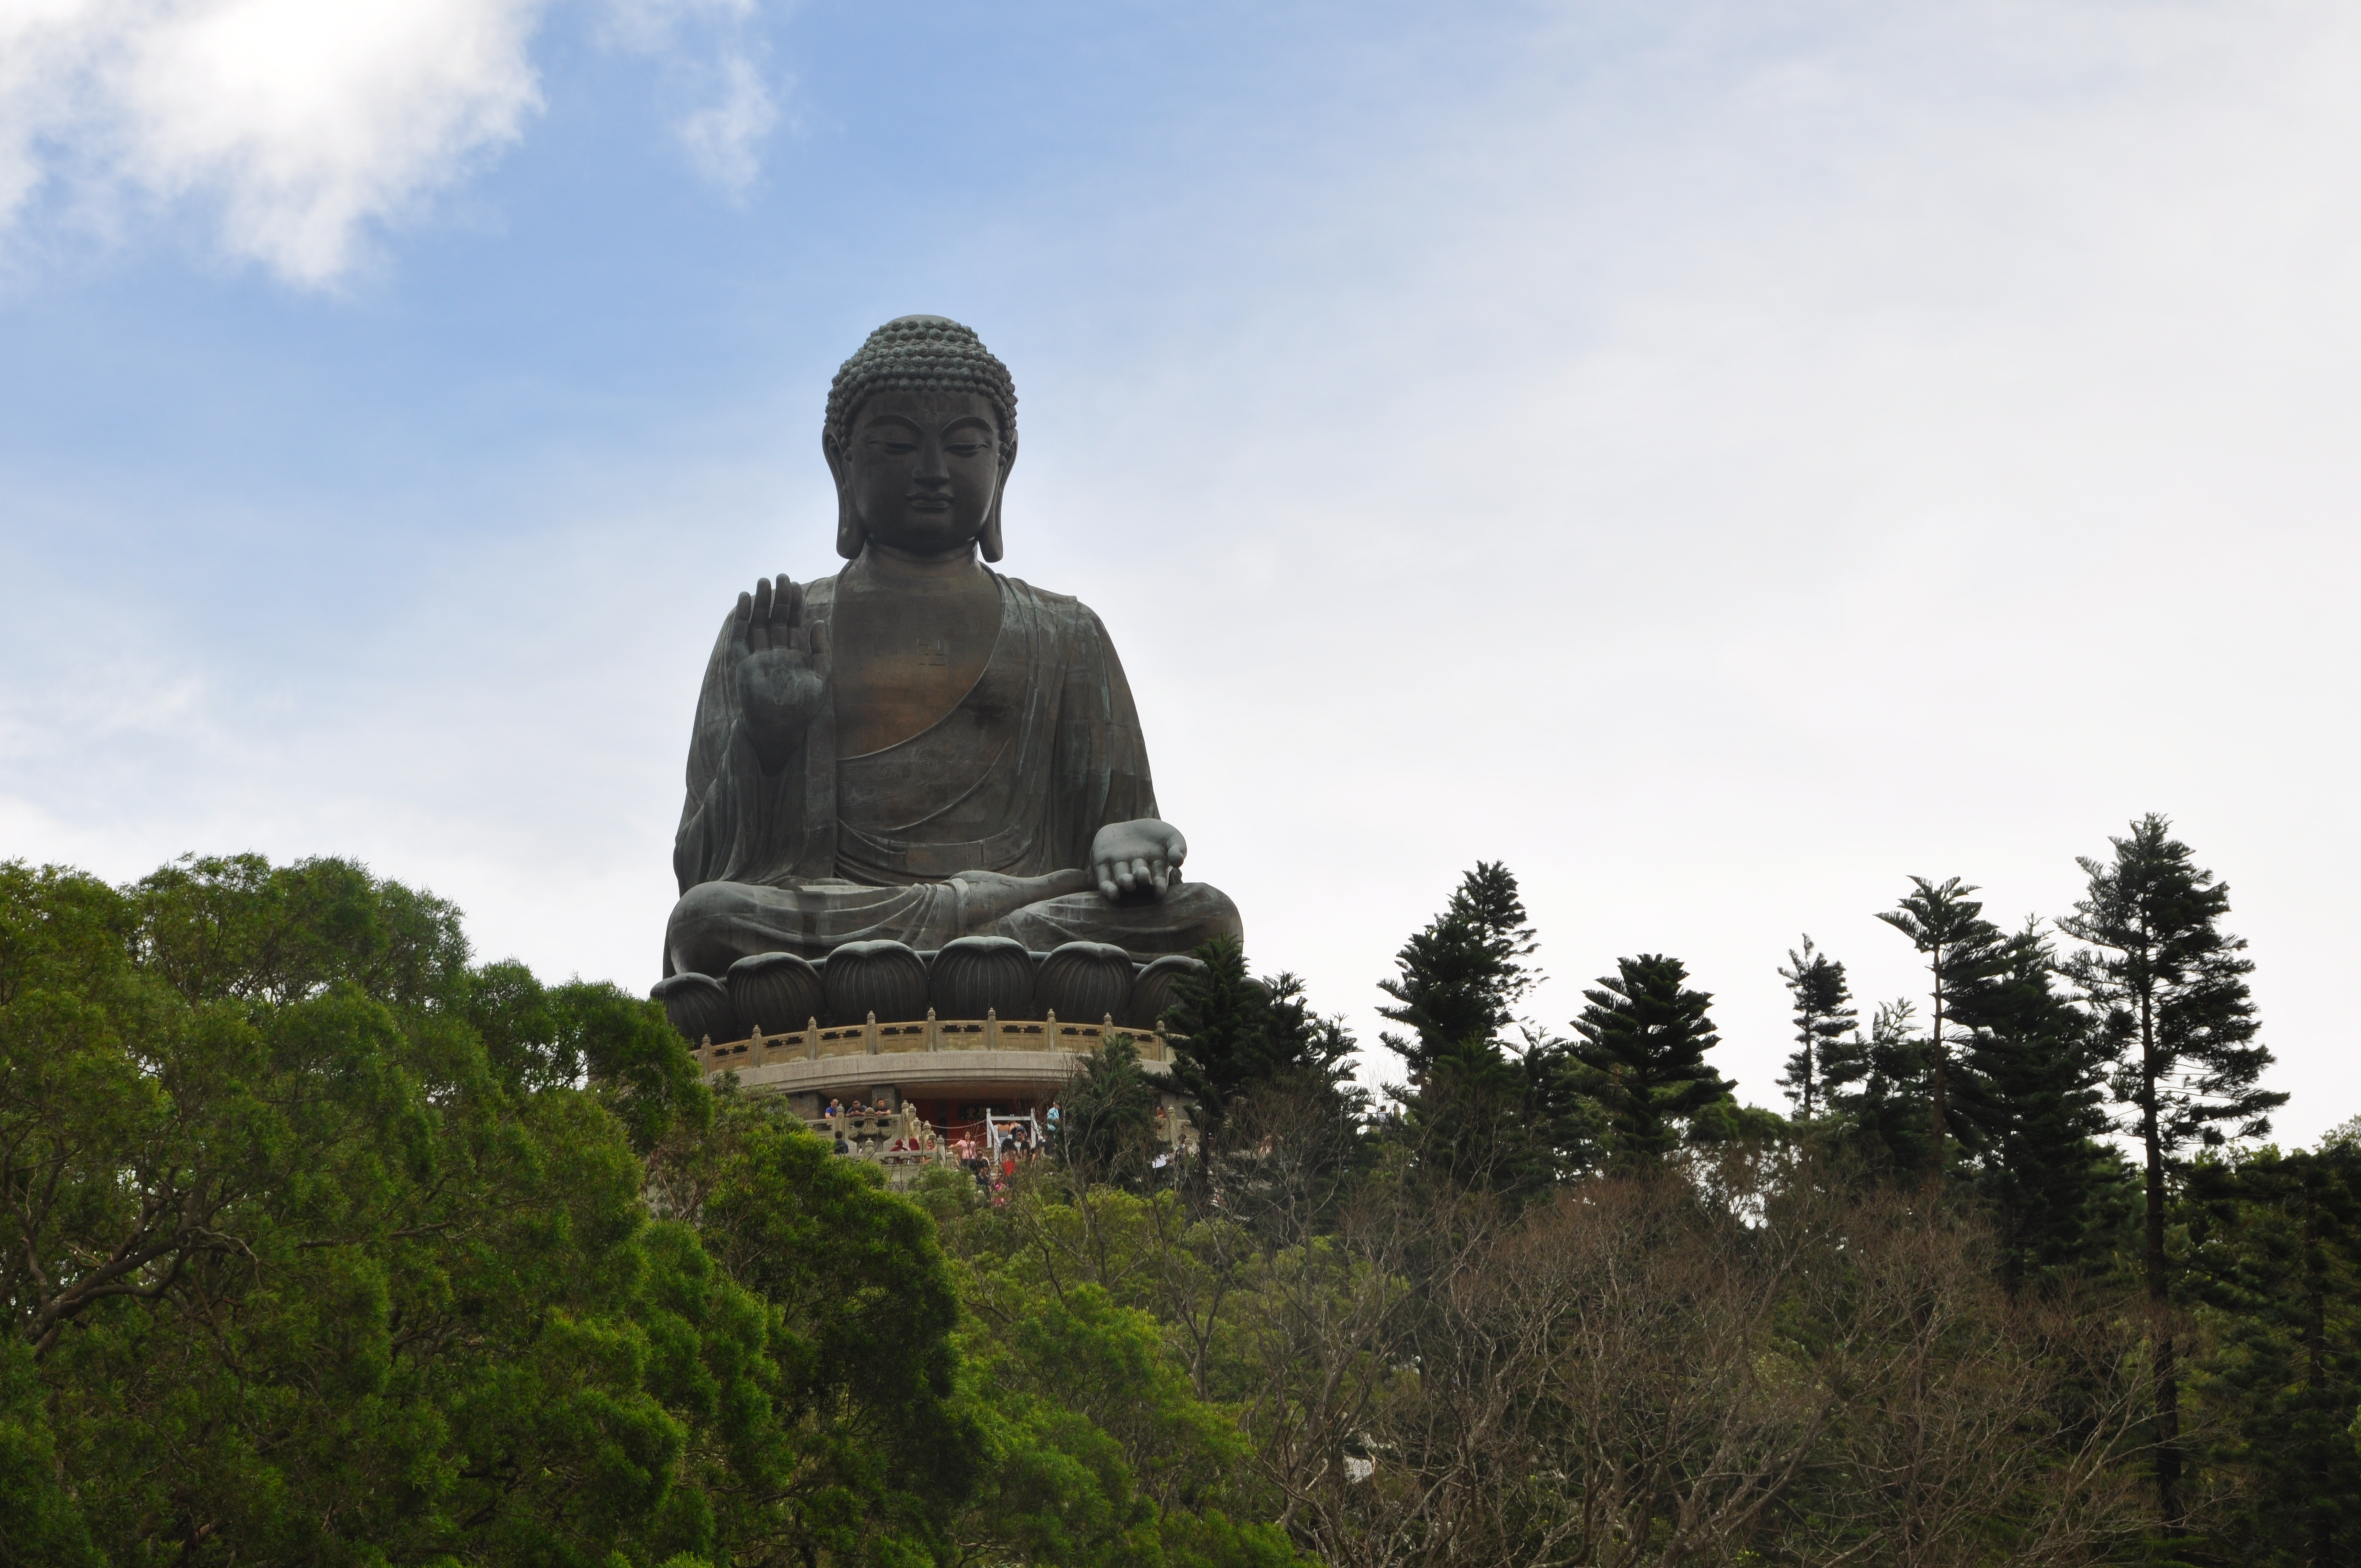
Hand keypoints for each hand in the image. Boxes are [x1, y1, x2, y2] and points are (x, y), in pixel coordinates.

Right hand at [732, 575, 830, 772]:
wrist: (779, 729)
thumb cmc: (801, 708)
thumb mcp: (820, 679)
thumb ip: (821, 651)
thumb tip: (818, 621)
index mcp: (793, 655)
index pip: (792, 623)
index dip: (794, 604)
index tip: (795, 585)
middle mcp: (774, 652)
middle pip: (775, 619)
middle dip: (778, 599)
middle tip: (781, 576)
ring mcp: (757, 656)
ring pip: (757, 624)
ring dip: (760, 603)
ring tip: (763, 582)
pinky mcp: (742, 663)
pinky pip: (740, 636)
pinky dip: (741, 618)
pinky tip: (744, 599)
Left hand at [1089, 819, 1186, 902]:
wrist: (1131, 825)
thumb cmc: (1157, 834)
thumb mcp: (1172, 837)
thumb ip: (1178, 848)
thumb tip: (1178, 861)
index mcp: (1154, 869)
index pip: (1157, 879)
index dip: (1159, 885)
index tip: (1160, 892)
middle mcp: (1136, 872)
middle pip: (1138, 877)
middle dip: (1140, 878)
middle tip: (1143, 877)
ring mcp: (1119, 868)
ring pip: (1121, 878)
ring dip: (1124, 882)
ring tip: (1128, 883)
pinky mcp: (1102, 864)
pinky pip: (1103, 879)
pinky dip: (1107, 887)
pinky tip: (1112, 893)